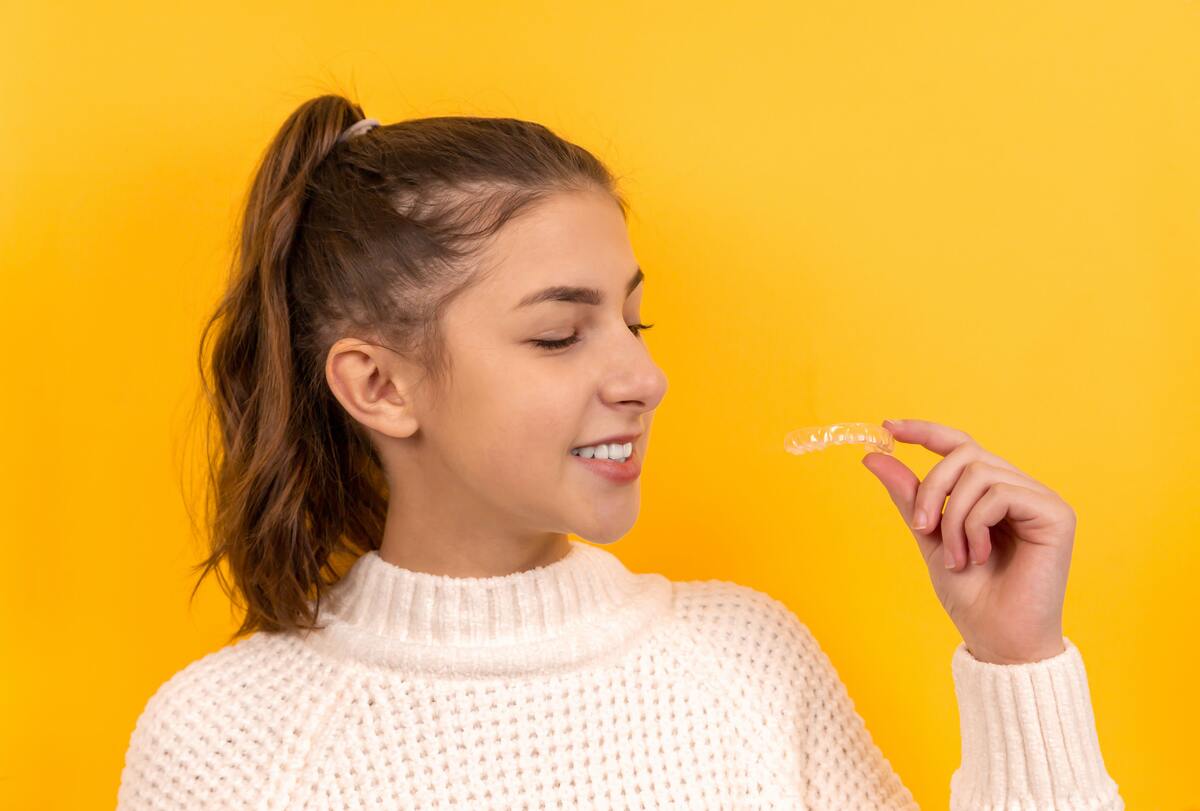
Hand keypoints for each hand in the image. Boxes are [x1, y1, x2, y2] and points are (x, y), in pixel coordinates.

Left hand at [860, 419, 1074, 663]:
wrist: (999, 640)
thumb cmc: (971, 595)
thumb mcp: (930, 537)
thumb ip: (910, 497)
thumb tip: (874, 456)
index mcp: (993, 492)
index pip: (961, 445)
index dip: (925, 432)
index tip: (888, 428)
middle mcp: (1020, 489)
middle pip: (965, 454)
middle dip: (932, 489)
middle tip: (922, 529)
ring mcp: (1040, 499)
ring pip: (978, 471)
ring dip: (953, 517)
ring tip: (957, 557)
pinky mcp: (1056, 513)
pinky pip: (999, 494)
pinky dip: (975, 524)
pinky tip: (979, 556)